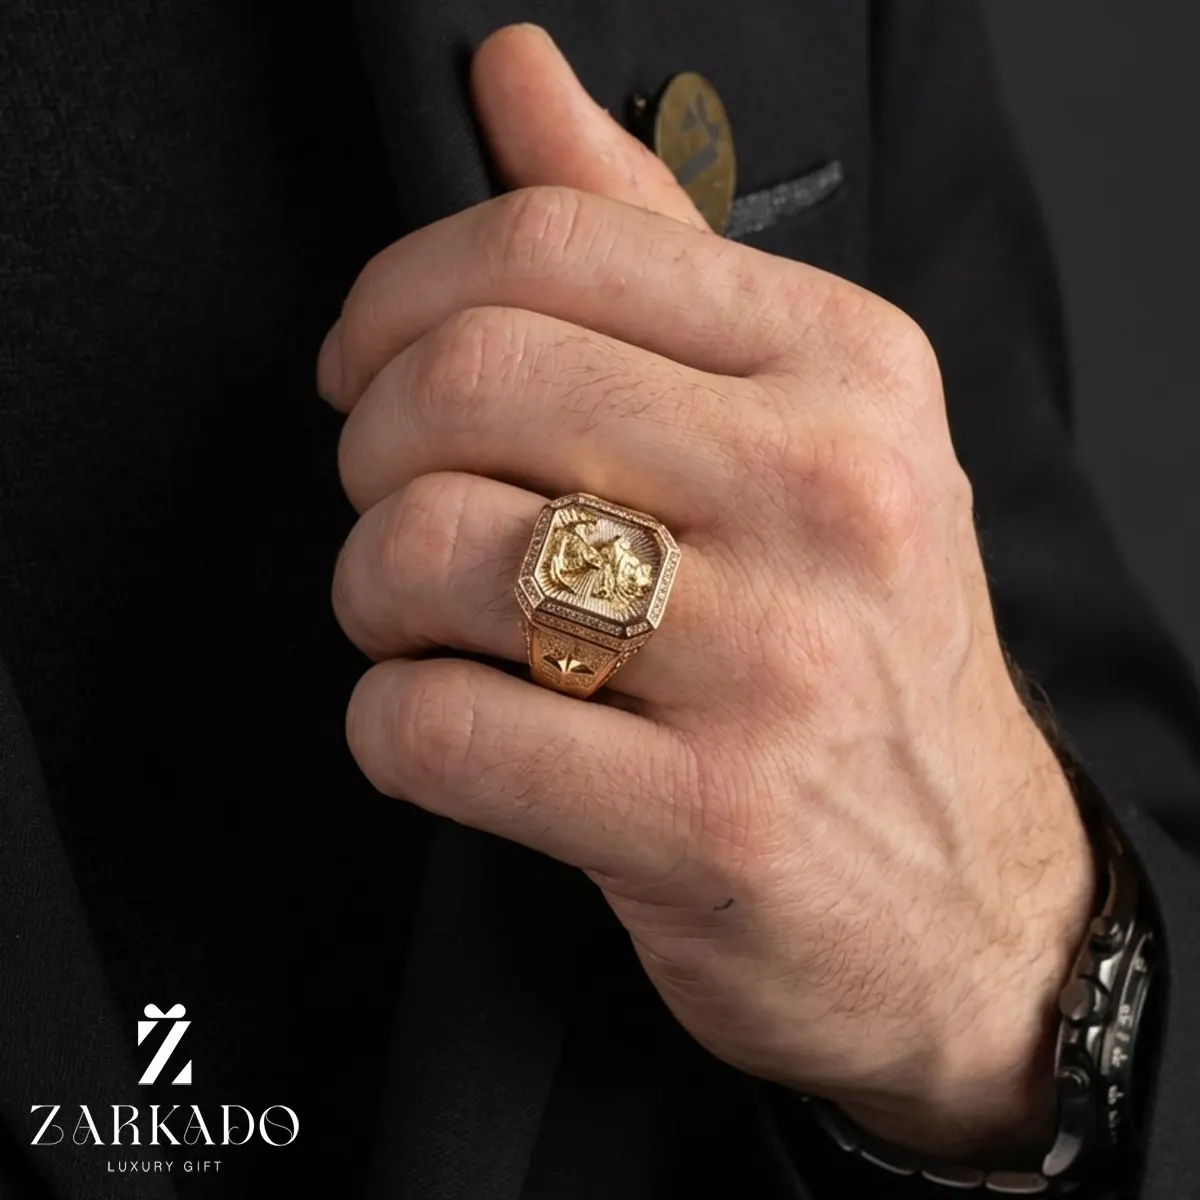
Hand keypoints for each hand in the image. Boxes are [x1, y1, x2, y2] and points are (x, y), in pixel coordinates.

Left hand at [321, 24, 1093, 1161]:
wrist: (963, 892)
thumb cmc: (866, 654)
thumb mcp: (807, 427)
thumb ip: (655, 248)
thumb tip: (514, 79)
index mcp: (848, 370)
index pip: (550, 245)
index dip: (397, 297)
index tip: (365, 366)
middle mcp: (830, 497)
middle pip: (467, 385)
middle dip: (369, 449)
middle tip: (393, 503)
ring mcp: (776, 669)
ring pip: (430, 552)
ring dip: (370, 592)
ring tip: (417, 624)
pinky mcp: (707, 821)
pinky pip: (438, 729)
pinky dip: (392, 725)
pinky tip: (447, 726)